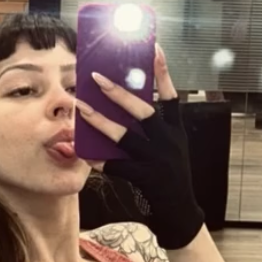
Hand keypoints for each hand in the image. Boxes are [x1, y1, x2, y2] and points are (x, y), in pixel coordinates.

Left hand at [74, 43, 204, 250]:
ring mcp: (157, 161)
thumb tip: (125, 103)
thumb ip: (153, 128)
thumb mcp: (170, 148)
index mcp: (176, 131)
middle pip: (144, 111)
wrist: (181, 214)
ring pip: (124, 137)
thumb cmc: (170, 176)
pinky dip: (97, 158)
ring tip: (81, 107)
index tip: (153, 48)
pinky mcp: (145, 178)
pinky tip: (82, 151)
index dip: (163, 72)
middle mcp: (168, 142)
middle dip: (119, 92)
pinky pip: (115, 165)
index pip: (171, 96)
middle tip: (97, 77)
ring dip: (100, 121)